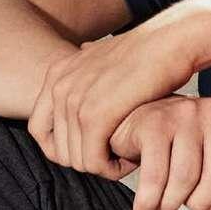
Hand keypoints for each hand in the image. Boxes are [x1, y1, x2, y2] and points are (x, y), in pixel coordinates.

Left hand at [28, 20, 195, 174]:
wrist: (172, 39)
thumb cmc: (149, 52)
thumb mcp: (106, 57)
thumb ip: (89, 66)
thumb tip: (83, 55)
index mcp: (57, 73)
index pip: (38, 129)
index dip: (60, 149)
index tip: (88, 152)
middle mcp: (60, 86)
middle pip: (59, 151)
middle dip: (88, 161)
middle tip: (115, 158)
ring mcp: (75, 100)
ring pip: (78, 160)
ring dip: (103, 167)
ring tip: (127, 158)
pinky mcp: (96, 115)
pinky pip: (94, 161)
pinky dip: (112, 169)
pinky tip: (131, 160)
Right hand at [112, 96, 210, 209]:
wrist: (140, 123)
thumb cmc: (187, 148)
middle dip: (201, 203)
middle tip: (187, 207)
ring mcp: (186, 113)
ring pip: (187, 177)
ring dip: (172, 204)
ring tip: (163, 209)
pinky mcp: (155, 122)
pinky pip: (156, 175)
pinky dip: (149, 201)